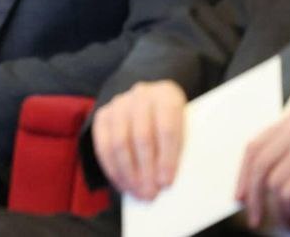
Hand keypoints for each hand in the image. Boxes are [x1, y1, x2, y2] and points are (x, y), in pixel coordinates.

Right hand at [91, 80, 187, 199]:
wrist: (153, 104)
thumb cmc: (174, 124)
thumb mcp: (186, 128)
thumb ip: (181, 147)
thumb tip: (168, 181)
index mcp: (167, 96)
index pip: (167, 128)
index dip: (166, 158)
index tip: (166, 183)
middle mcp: (141, 95)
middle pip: (141, 136)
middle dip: (145, 170)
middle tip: (150, 193)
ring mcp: (119, 104)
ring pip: (119, 141)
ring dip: (127, 173)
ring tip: (137, 193)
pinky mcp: (103, 115)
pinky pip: (103, 144)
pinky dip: (112, 168)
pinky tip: (122, 184)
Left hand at [236, 111, 289, 228]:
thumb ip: (286, 158)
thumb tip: (253, 187)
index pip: (254, 148)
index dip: (243, 175)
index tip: (240, 196)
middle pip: (259, 164)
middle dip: (254, 195)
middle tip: (254, 217)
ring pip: (273, 183)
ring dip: (277, 208)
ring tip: (287, 220)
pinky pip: (289, 192)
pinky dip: (288, 209)